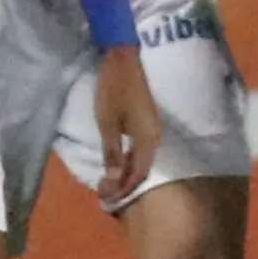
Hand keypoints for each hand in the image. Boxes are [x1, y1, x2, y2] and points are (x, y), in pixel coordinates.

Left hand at [88, 46, 163, 208]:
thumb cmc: (115, 89)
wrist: (126, 59)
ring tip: (108, 186)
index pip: (137, 175)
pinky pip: (139, 152)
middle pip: (141, 171)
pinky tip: (117, 166)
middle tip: (103, 197)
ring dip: (125, 176)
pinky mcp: (146, 125)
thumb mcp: (108, 122)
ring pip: (140, 163)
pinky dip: (127, 163)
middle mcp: (154, 140)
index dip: (122, 190)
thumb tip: (114, 181)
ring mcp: (151, 132)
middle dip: (122, 187)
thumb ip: (112, 152)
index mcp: (148, 140)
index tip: (104, 199)